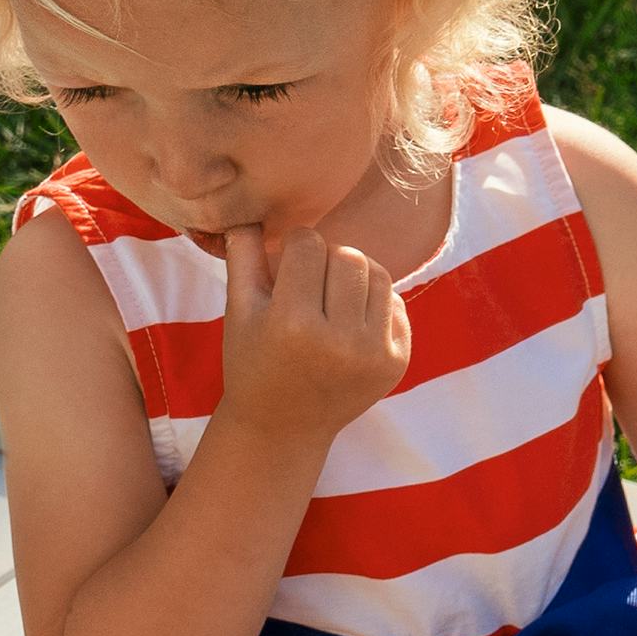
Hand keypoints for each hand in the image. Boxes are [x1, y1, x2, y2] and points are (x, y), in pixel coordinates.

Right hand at [216, 224, 412, 444]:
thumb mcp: (238, 312)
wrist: (285, 426)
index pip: (309, 245)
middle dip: (328, 259)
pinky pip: (395, 303)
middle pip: (349, 256)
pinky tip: (351, 319)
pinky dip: (375, 302)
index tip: (287, 264)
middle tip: (311, 281)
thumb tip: (247, 209)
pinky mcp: (398, 362)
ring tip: (333, 295)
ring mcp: (375, 354)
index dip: (295, 246)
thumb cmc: (253, 363)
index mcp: (294, 325)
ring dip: (355, 276)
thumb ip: (242, 257)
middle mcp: (341, 341)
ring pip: (378, 274)